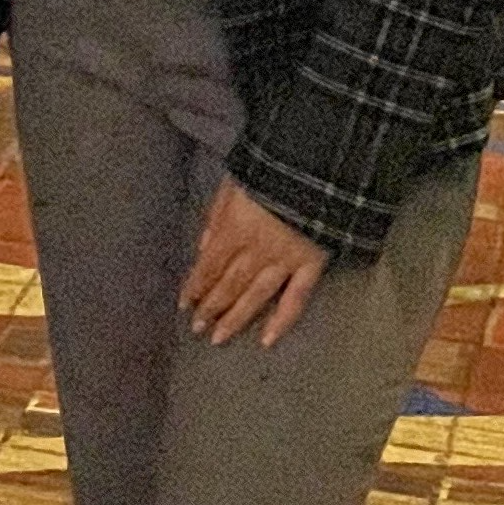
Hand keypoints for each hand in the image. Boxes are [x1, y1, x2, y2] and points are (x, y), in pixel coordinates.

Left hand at [180, 174, 330, 349]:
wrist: (319, 164)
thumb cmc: (272, 167)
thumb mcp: (235, 181)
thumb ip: (217, 215)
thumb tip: (202, 248)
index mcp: (235, 226)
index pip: (209, 264)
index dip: (195, 285)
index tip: (184, 303)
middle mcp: (256, 249)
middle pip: (229, 284)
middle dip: (210, 306)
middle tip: (197, 327)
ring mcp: (285, 260)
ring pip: (255, 296)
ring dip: (235, 318)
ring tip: (219, 338)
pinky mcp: (311, 265)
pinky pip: (296, 299)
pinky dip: (282, 321)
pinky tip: (267, 340)